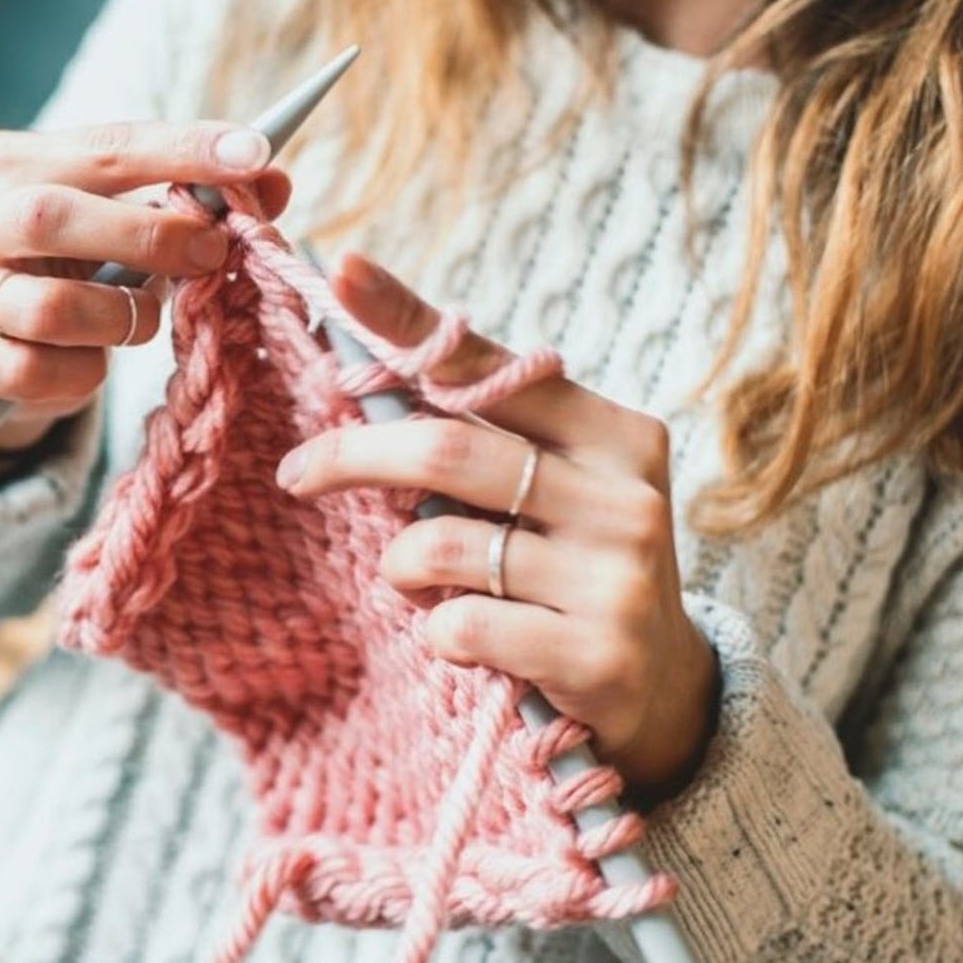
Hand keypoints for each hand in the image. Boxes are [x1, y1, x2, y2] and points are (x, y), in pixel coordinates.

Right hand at [0, 120, 292, 450]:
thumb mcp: (129, 232)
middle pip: (54, 216)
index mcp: (13, 165)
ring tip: (139, 322)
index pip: (105, 145)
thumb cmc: (74, 276)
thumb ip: (194, 205)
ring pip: (47, 307)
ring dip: (117, 319)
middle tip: (212, 252)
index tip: (254, 154)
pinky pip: (28, 370)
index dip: (182, 150)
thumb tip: (274, 181)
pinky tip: (90, 367)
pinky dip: (77, 374)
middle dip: (147, 235)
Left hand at [276, 253, 718, 799]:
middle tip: (298, 472)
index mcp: (614, 434)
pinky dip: (435, 630)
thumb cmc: (577, 569)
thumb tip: (363, 378)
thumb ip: (485, 441)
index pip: (491, 367)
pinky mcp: (596, 653)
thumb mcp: (553, 490)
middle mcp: (625, 495)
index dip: (409, 319)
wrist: (664, 690)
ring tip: (420, 583)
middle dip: (353, 457)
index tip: (340, 272)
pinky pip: (459, 625)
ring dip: (400, 566)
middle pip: (447, 451)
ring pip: (440, 545)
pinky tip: (464, 641)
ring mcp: (617, 575)